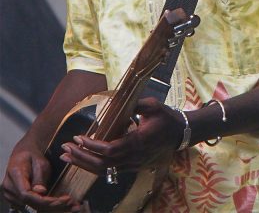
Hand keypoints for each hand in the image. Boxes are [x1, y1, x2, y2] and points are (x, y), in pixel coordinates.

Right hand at [2, 139, 80, 211]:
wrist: (23, 154)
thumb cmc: (32, 156)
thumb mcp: (40, 161)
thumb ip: (40, 177)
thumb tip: (40, 192)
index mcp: (15, 174)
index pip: (26, 194)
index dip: (42, 200)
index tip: (59, 201)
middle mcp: (9, 187)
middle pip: (30, 203)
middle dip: (51, 205)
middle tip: (71, 203)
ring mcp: (11, 195)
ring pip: (32, 207)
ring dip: (51, 208)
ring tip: (70, 205)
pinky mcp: (16, 200)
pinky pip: (32, 206)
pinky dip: (47, 207)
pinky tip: (60, 205)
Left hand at [59, 98, 184, 175]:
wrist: (180, 133)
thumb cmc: (166, 117)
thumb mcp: (153, 105)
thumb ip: (135, 104)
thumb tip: (117, 100)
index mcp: (139, 142)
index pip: (110, 150)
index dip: (92, 146)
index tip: (78, 138)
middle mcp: (134, 158)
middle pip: (103, 164)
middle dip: (82, 157)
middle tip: (65, 148)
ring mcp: (134, 165)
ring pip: (105, 170)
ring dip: (84, 164)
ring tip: (67, 156)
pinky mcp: (132, 166)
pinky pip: (110, 170)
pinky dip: (94, 166)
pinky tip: (83, 160)